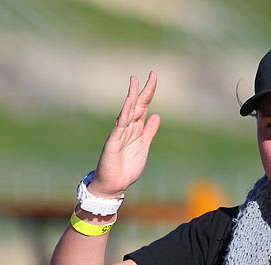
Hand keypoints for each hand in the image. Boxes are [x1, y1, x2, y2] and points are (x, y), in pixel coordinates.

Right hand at [92, 72, 160, 197]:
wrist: (114, 185)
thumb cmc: (127, 168)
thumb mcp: (143, 147)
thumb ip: (149, 132)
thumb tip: (156, 115)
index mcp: (136, 129)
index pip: (144, 107)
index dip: (149, 93)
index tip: (154, 77)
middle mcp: (128, 128)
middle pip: (137, 105)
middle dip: (144, 90)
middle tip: (151, 74)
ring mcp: (120, 133)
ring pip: (128, 112)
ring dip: (132, 96)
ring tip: (135, 81)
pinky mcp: (113, 142)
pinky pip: (120, 125)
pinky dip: (124, 114)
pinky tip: (128, 103)